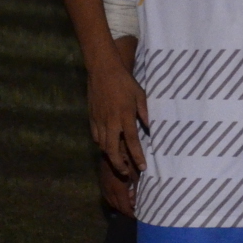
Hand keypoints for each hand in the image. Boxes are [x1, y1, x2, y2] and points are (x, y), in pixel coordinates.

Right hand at [88, 58, 149, 179]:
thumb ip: (145, 113)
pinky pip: (96, 137)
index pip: (132, 142)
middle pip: (113, 150)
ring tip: (119, 163)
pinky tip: (107, 147)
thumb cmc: (124, 81)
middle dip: (119, 165)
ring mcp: (99, 120)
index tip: (143, 167)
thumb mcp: (140, 95)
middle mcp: (111, 121)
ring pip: (103, 146)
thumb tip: (151, 128)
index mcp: (125, 116)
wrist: (102, 70)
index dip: (138, 157)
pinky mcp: (92, 118)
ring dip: (111, 157)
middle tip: (127, 173)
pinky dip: (102, 145)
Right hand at [96, 156, 136, 215]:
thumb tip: (136, 202)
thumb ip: (136, 189)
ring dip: (119, 206)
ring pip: (111, 202)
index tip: (138, 216)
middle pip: (117, 207)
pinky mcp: (102, 181)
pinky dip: (114, 200)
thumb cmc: (129, 157)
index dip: (131, 214)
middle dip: (126, 210)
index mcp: (118, 189)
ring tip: (129, 204)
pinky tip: (120, 197)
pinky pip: (107, 196)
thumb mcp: (136, 174)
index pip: (124, 207)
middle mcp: (109, 190)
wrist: (114, 145)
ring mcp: (103, 185)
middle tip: (135, 211)